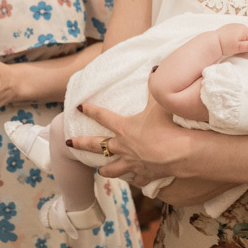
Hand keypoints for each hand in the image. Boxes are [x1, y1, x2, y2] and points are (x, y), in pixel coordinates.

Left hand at [70, 95, 191, 185]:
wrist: (178, 154)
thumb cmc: (166, 127)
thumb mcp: (158, 104)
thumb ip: (154, 87)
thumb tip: (155, 68)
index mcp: (124, 128)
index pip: (102, 116)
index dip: (90, 111)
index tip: (79, 107)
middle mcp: (123, 147)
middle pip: (97, 145)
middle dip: (81, 143)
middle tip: (68, 143)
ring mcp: (132, 163)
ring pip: (112, 168)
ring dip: (105, 169)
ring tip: (99, 170)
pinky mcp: (144, 176)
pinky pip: (135, 179)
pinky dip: (133, 179)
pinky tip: (132, 179)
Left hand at [216, 23, 247, 57]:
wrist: (213, 42)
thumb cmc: (225, 45)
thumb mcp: (239, 47)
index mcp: (245, 30)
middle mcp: (241, 26)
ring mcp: (236, 25)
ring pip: (246, 34)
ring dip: (247, 40)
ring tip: (242, 47)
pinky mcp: (231, 27)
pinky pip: (240, 32)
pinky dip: (241, 37)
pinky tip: (236, 42)